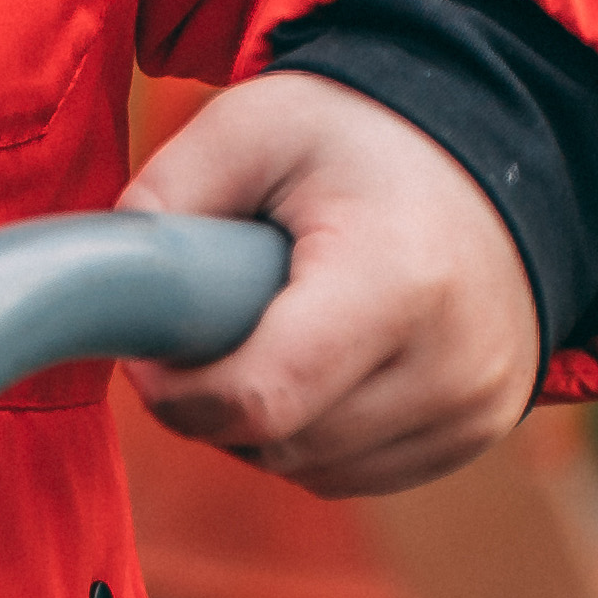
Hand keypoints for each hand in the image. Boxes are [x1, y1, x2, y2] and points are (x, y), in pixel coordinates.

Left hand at [119, 72, 540, 496]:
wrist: (493, 146)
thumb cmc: (355, 134)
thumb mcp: (250, 125)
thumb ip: (166, 198)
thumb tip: (104, 293)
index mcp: (394, 280)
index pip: (262, 399)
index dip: (180, 395)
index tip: (146, 357)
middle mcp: (451, 362)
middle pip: (281, 443)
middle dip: (212, 404)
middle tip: (197, 330)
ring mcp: (475, 406)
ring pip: (313, 470)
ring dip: (259, 428)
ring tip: (259, 332)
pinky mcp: (478, 430)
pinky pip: (357, 473)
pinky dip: (312, 437)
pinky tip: (310, 363)